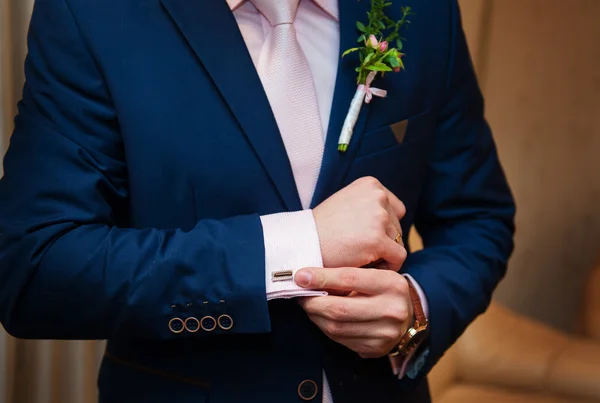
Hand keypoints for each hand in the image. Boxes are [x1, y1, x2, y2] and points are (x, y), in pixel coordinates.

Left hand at [296, 267, 412, 358]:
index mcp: (392, 284)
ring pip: (336, 327)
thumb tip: (309, 275)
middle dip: (312, 301)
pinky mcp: (376, 348)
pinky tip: (321, 317)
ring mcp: (385, 333)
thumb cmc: (384, 289)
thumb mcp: (376, 273)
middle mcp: (392, 310)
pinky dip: (325, 328)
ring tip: (308, 304)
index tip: (300, 276)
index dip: (321, 277)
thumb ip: (349, 272)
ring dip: (315, 316)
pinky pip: (340, 340)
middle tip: (300, 294)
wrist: (408, 316)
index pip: (349, 278)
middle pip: (339, 308)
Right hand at [312, 176, 405, 270]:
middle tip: (360, 249)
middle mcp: (377, 196)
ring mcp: (378, 217)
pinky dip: (388, 266)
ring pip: (398, 242)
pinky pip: (398, 257)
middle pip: (397, 226)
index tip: (366, 236)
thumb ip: (368, 205)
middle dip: (383, 240)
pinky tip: (368, 267)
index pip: (394, 209)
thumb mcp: (345, 202)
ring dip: (383, 253)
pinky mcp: (377, 240)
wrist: (302, 243)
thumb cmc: (321, 228)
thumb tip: (391, 219)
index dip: (383, 227)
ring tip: (360, 257)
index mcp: (370, 184)